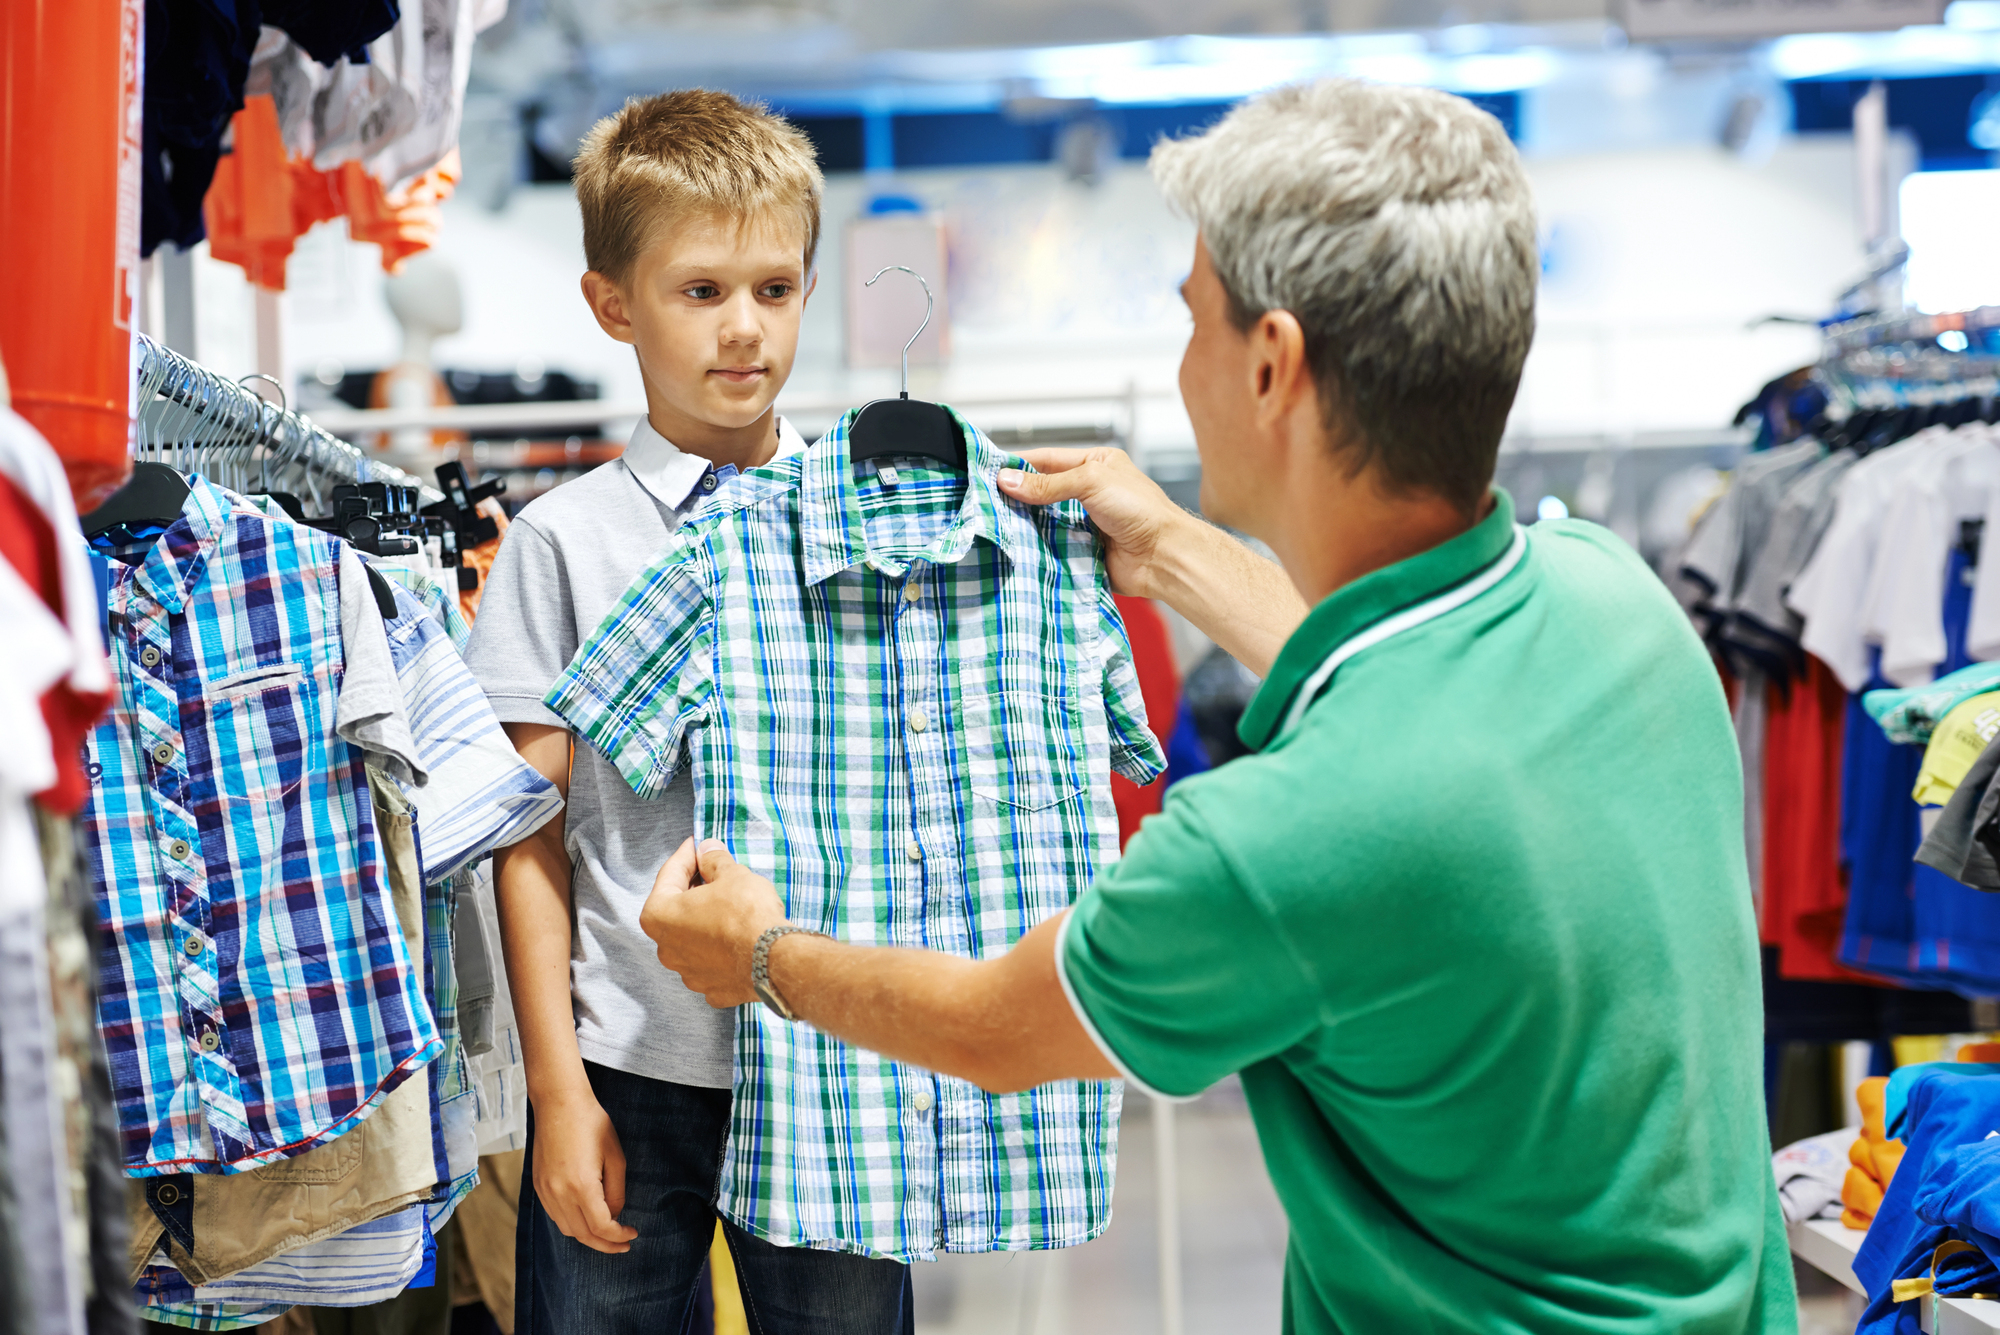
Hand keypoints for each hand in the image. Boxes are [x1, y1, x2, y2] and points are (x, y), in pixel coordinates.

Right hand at [528, 1089, 637, 1253]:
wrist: (559, 1104)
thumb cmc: (592, 1124)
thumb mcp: (615, 1157)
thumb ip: (617, 1191)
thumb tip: (614, 1214)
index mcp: (581, 1186)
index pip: (601, 1227)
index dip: (618, 1236)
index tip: (632, 1234)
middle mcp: (559, 1194)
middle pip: (583, 1235)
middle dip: (605, 1244)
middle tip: (623, 1244)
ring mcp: (545, 1191)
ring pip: (567, 1229)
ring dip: (587, 1236)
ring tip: (607, 1233)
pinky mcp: (538, 1185)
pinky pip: (555, 1216)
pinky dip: (572, 1223)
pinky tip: (586, 1217)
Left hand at [641, 838, 786, 1007]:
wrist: (774, 960)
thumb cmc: (747, 914)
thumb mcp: (732, 875)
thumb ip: (713, 860)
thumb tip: (708, 850)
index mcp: (659, 915)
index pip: (669, 875)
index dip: (687, 855)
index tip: (698, 844)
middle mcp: (666, 948)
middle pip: (677, 910)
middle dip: (694, 891)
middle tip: (715, 874)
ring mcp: (688, 973)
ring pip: (693, 939)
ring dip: (706, 922)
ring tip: (730, 907)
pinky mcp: (712, 989)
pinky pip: (712, 962)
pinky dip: (721, 949)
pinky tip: (738, 938)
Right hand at [998, 447, 1195, 599]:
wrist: (1163, 556)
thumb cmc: (1140, 511)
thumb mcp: (1091, 482)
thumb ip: (1048, 483)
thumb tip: (1008, 480)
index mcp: (1095, 465)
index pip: (1047, 460)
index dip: (1019, 465)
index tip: (989, 472)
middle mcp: (1089, 492)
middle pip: (1042, 492)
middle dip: (1017, 497)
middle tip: (985, 501)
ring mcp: (1084, 522)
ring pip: (1043, 520)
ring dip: (1024, 524)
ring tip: (994, 524)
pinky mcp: (1081, 550)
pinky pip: (1051, 546)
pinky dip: (1035, 547)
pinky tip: (1015, 547)